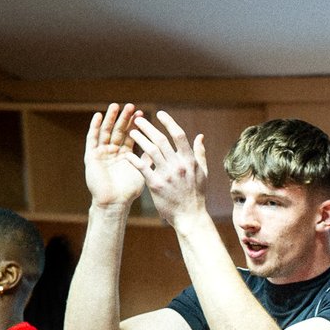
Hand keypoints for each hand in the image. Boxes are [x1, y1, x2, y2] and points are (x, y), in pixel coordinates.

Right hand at [85, 103, 144, 208]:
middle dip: (124, 118)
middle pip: (119, 131)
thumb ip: (149, 159)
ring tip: (116, 106)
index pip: (131, 135)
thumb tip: (163, 147)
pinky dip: (94, 127)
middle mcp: (113, 151)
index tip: (142, 113)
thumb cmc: (129, 191)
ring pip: (106, 131)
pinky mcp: (91, 156)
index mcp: (126, 154)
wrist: (114, 203)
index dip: (135, 125)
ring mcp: (102, 152)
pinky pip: (92, 139)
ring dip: (111, 119)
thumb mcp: (143, 172)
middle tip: (131, 106)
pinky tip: (98, 116)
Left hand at [127, 110, 207, 225]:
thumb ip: (200, 153)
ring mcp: (167, 175)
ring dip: (139, 139)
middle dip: (148, 127)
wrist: (190, 216)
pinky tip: (127, 153)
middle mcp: (178, 165)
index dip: (169, 122)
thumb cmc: (197, 194)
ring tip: (131, 132)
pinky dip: (134, 159)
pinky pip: (142, 168)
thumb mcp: (203, 173)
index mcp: (190, 161)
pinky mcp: (156, 185)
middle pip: (161, 140)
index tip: (160, 113)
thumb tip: (200, 136)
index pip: (179, 135)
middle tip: (137, 120)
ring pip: (150, 151)